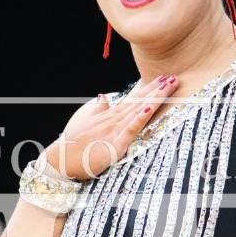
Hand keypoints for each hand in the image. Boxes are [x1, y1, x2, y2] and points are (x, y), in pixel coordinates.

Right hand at [42, 77, 177, 182]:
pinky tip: (149, 109)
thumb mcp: (88, 123)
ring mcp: (114, 130)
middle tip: (173, 77)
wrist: (62, 159)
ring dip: (154, 98)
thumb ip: (98, 110)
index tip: (162, 79)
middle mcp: (114, 119)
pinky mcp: (115, 144)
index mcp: (110, 116)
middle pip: (140, 101)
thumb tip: (103, 97)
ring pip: (139, 111)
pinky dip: (140, 119)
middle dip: (157, 89)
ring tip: (168, 86)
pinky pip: (130, 129)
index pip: (133, 99)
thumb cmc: (74, 145)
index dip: (148, 89)